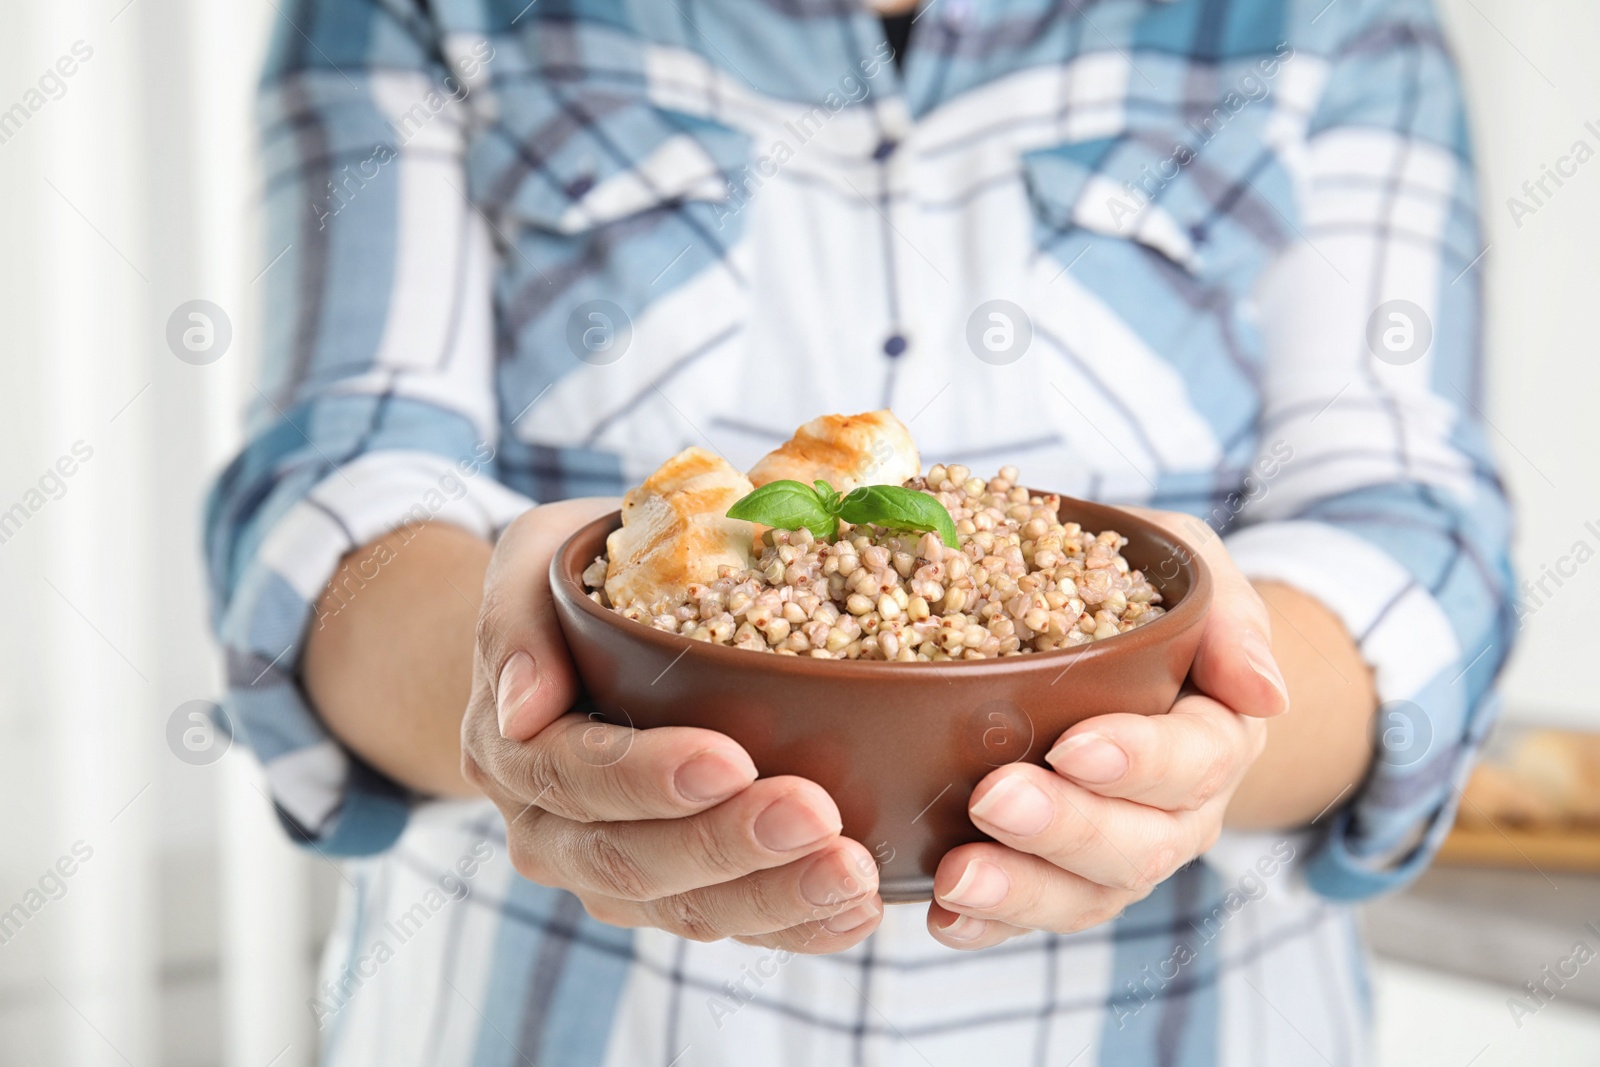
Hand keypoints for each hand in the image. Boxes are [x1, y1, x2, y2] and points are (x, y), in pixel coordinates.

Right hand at [460, 499, 883, 950]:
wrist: (570, 647)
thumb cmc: (568, 585)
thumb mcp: (533, 564)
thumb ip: (517, 622)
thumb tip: (522, 705)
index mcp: (513, 755)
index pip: (572, 779)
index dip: (646, 778)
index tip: (729, 758)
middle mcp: (555, 834)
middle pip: (632, 861)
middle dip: (726, 844)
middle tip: (814, 814)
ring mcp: (619, 874)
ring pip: (689, 909)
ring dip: (776, 897)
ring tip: (851, 870)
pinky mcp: (681, 894)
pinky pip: (738, 925)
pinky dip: (801, 927)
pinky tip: (858, 910)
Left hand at [927, 508, 1288, 947]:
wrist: (1126, 635)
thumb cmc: (1155, 595)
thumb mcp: (1198, 574)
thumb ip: (1230, 622)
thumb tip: (1264, 693)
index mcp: (1218, 735)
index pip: (1196, 759)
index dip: (1138, 760)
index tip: (1072, 746)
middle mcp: (1179, 811)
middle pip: (1140, 843)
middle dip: (1065, 827)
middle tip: (994, 799)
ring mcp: (1121, 852)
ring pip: (1086, 893)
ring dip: (1022, 890)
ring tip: (957, 877)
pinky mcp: (1064, 876)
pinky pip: (1036, 912)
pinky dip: (991, 923)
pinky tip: (944, 918)